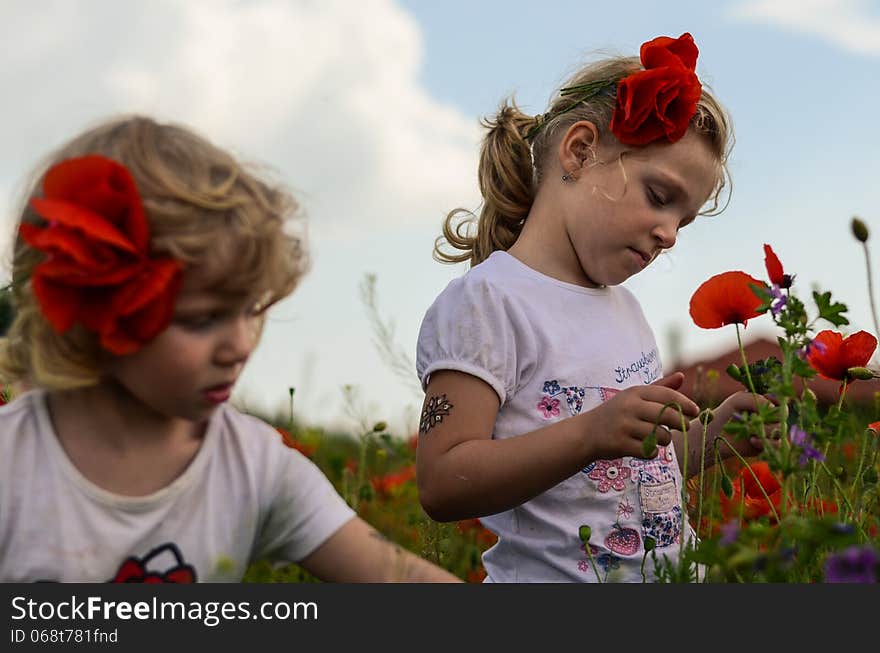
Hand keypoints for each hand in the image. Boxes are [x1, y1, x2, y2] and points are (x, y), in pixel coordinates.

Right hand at [585, 372, 699, 459]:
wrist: (586, 433)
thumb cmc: (616, 414)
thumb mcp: (634, 397)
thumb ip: (659, 388)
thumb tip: (682, 377)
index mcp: (634, 393)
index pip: (667, 395)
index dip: (685, 403)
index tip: (695, 411)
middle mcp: (630, 407)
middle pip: (668, 416)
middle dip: (681, 423)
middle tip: (684, 427)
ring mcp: (624, 426)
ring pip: (661, 436)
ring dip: (664, 440)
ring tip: (658, 438)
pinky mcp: (621, 444)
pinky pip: (650, 451)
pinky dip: (652, 452)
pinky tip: (645, 448)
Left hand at [700, 391, 779, 461]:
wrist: (716, 434)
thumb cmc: (727, 413)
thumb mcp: (738, 400)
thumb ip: (756, 399)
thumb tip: (773, 409)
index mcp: (765, 404)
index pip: (781, 401)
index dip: (777, 400)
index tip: (766, 399)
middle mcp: (771, 417)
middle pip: (783, 415)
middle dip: (770, 417)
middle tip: (754, 418)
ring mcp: (771, 432)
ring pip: (781, 430)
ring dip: (766, 430)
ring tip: (750, 431)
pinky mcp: (768, 445)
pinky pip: (777, 445)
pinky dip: (766, 442)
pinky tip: (752, 440)